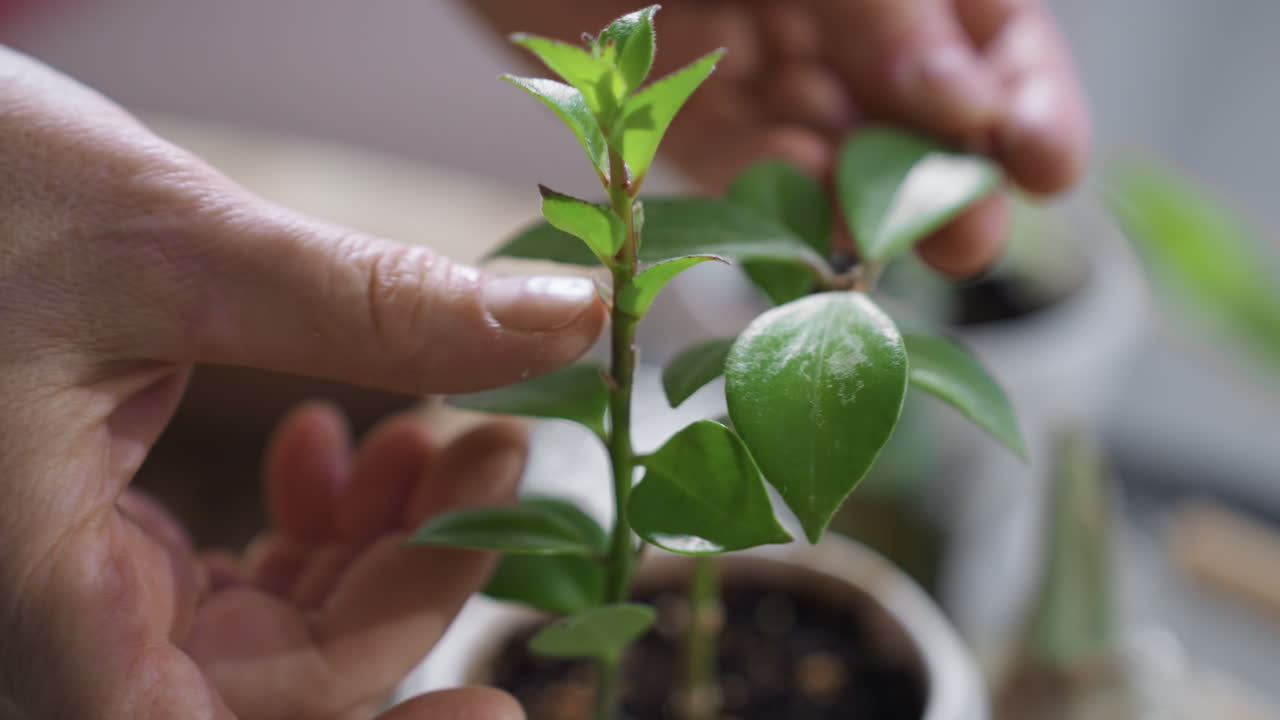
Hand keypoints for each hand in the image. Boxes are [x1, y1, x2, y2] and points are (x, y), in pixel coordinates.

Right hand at [0, 46, 602, 717]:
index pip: (267, 715)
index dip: (407, 667)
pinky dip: (303, 523)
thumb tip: (565, 318)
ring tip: (423, 435)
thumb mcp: (168, 253)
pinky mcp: (80, 535)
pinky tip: (331, 434)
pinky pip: (221, 579)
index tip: (515, 588)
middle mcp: (46, 625)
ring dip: (367, 543)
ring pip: (261, 631)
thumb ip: (369, 307)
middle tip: (491, 452)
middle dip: (408, 576)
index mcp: (40, 611)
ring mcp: (64, 586)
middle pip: (283, 677)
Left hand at [465, 0, 1089, 275]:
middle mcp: (830, 15)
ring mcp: (753, 66)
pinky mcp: (672, 117)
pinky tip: (802, 231)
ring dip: (865, 214)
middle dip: (949, 178)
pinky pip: (738, 172)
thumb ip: (881, 3)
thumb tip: (966, 105)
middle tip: (970, 242)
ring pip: (833, 155)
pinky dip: (772, 204)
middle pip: (919, 108)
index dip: (1025, 95)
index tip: (1045, 164)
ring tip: (885, 263)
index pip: (988, 27)